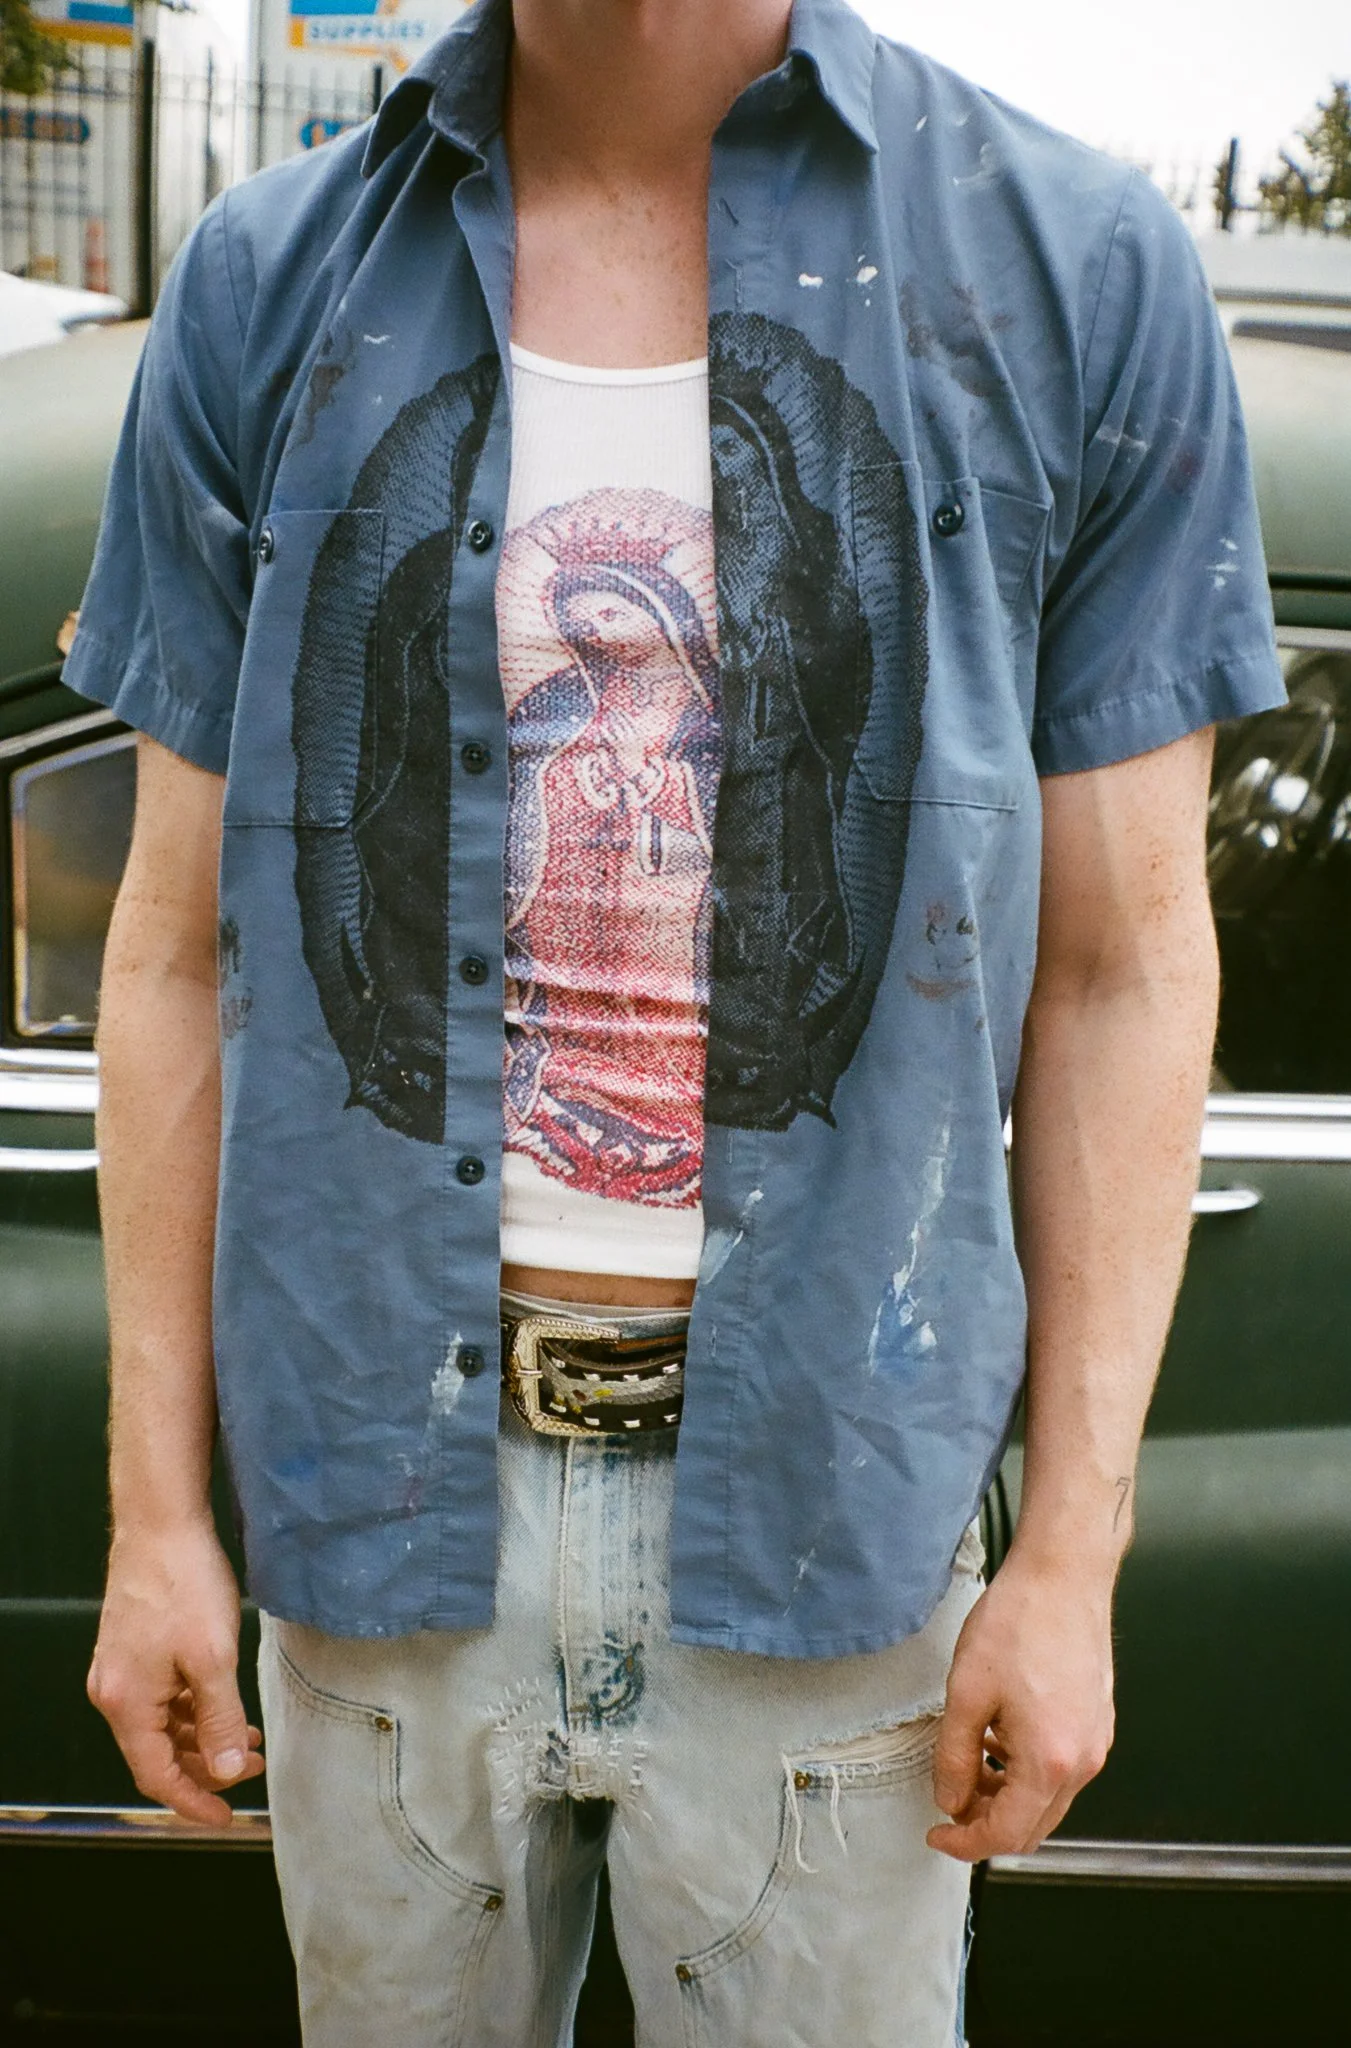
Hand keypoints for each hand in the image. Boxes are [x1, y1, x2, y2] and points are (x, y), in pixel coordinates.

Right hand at [87, 1519, 263, 1825]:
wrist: (161, 1521)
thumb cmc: (183, 1583)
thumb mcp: (213, 1658)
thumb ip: (221, 1720)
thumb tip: (229, 1770)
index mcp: (125, 1702)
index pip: (156, 1775)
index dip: (193, 1800)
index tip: (227, 1815)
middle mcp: (114, 1691)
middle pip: (157, 1752)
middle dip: (206, 1767)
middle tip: (252, 1767)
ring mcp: (121, 1669)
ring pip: (162, 1724)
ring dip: (202, 1737)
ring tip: (248, 1739)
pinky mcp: (134, 1648)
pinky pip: (162, 1697)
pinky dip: (193, 1709)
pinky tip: (224, 1704)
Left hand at [927, 1549, 1114, 1861]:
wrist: (1063, 1575)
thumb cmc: (1019, 1623)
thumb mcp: (965, 1692)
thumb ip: (953, 1757)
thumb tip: (949, 1800)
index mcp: (1050, 1762)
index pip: (1006, 1833)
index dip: (965, 1843)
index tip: (938, 1834)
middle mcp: (1083, 1761)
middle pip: (1033, 1826)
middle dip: (986, 1824)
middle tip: (949, 1803)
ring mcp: (1096, 1742)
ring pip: (1048, 1800)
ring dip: (1007, 1798)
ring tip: (969, 1765)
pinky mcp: (1097, 1722)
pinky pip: (1062, 1770)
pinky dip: (1028, 1773)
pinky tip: (998, 1740)